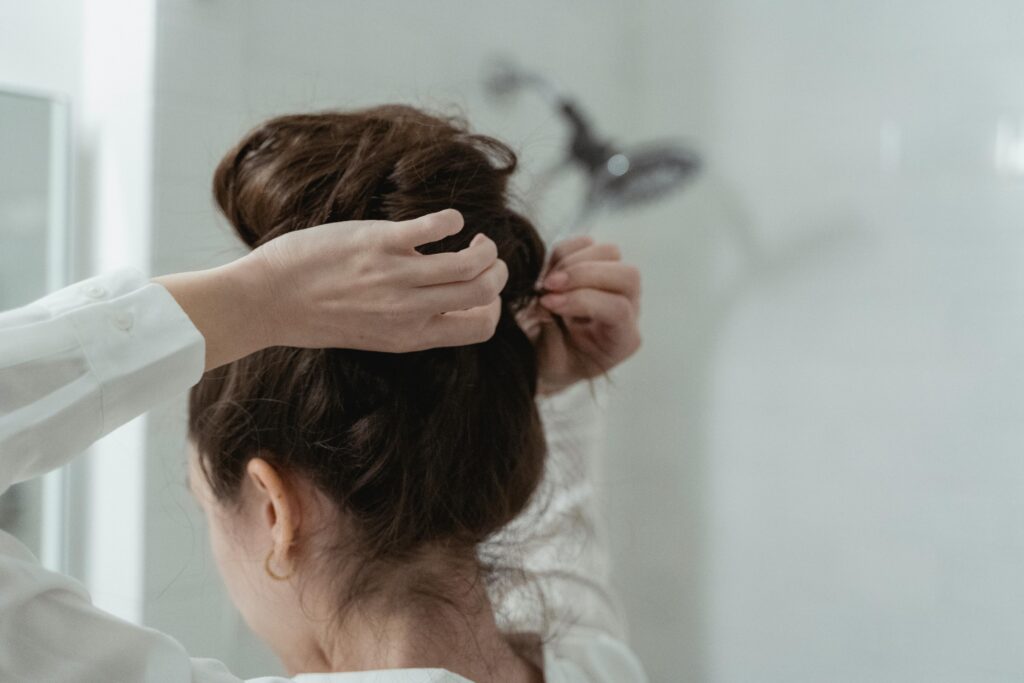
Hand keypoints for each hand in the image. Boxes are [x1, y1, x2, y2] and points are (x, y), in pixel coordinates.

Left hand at [157, 209, 507, 369]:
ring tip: (473, 237)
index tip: (480, 287)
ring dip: (484, 246)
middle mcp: (410, 311)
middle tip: (483, 256)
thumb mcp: (375, 334)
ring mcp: (396, 277)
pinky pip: (436, 227)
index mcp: (412, 336)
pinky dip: (452, 220)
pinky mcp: (379, 243)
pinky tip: (445, 220)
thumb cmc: (317, 316)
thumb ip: (412, 322)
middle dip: (497, 271)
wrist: (267, 302)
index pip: (481, 326)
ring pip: (471, 263)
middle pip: (485, 292)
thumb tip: (444, 302)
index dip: (493, 305)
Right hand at [521, 236, 641, 394]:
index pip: (618, 309)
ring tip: (546, 282)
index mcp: (623, 340)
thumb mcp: (549, 365)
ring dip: (574, 261)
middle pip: (627, 275)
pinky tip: (548, 274)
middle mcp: (628, 309)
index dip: (582, 301)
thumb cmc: (552, 365)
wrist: (547, 357)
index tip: (548, 304)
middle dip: (584, 274)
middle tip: (548, 285)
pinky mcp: (597, 267)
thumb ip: (550, 338)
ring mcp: (615, 285)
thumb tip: (548, 302)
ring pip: (611, 254)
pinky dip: (565, 252)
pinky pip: (587, 244)